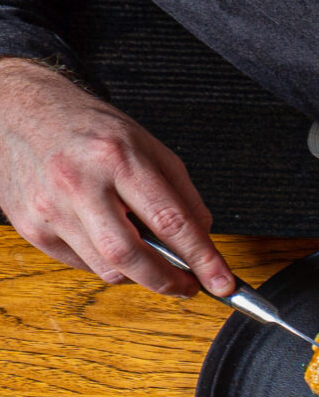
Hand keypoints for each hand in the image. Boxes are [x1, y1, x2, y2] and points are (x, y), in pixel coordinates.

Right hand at [0, 60, 229, 296]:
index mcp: (115, 157)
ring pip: (107, 269)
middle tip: (189, 286)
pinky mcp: (30, 227)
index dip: (202, 259)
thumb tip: (204, 241)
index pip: (169, 221)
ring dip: (138, 274)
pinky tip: (107, 238)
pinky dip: (106, 262)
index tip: (222, 282)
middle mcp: (77, 182)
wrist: (18, 110)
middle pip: (131, 256)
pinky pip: (81, 264)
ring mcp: (49, 207)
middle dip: (168, 281)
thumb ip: (182, 194)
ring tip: (146, 254)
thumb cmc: (86, 128)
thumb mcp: (147, 145)